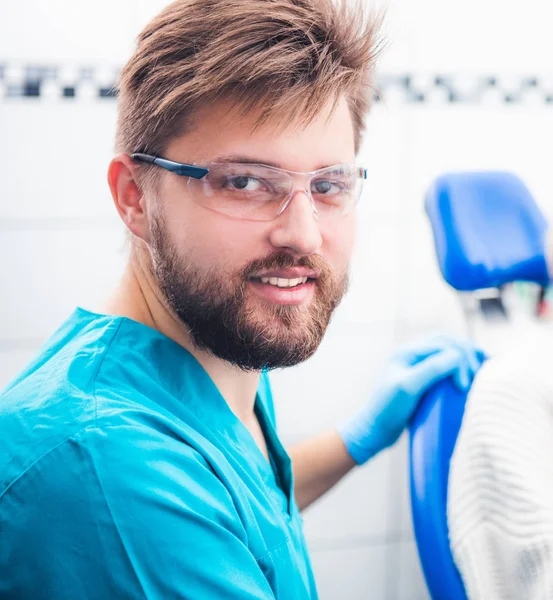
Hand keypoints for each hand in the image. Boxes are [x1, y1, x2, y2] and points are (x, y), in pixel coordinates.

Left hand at [338, 335, 486, 464]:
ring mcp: (415, 366)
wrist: (374, 430)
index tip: (464, 385)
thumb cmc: (388, 409)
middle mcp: (411, 354)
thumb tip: (457, 357)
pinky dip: (457, 367)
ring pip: (445, 351)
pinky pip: (442, 365)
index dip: (460, 359)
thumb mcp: (409, 388)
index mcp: (406, 351)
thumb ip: (431, 369)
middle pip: (446, 341)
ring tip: (479, 368)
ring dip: (463, 357)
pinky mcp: (419, 379)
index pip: (443, 344)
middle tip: (479, 370)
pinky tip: (467, 376)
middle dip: (466, 352)